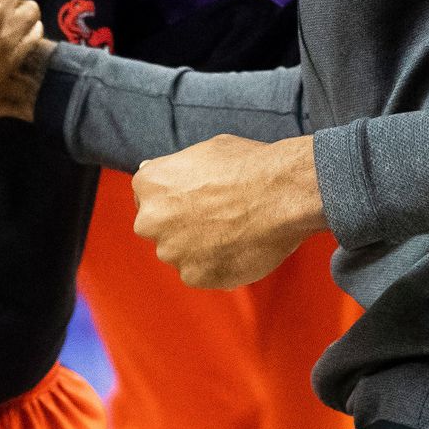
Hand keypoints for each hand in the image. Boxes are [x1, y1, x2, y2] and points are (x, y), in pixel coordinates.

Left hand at [132, 134, 328, 288]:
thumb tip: (148, 168)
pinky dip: (218, 266)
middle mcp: (150, 220)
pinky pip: (202, 273)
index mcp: (148, 184)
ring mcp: (171, 252)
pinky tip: (240, 247)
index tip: (199, 199)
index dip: (177, 199)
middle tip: (218, 217)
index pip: (148, 197)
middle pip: (160, 228)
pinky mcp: (195, 277)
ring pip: (181, 254)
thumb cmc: (247, 165)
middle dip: (182, 225)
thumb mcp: (203, 151)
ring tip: (235, 231)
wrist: (281, 192)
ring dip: (200, 247)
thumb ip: (172, 169)